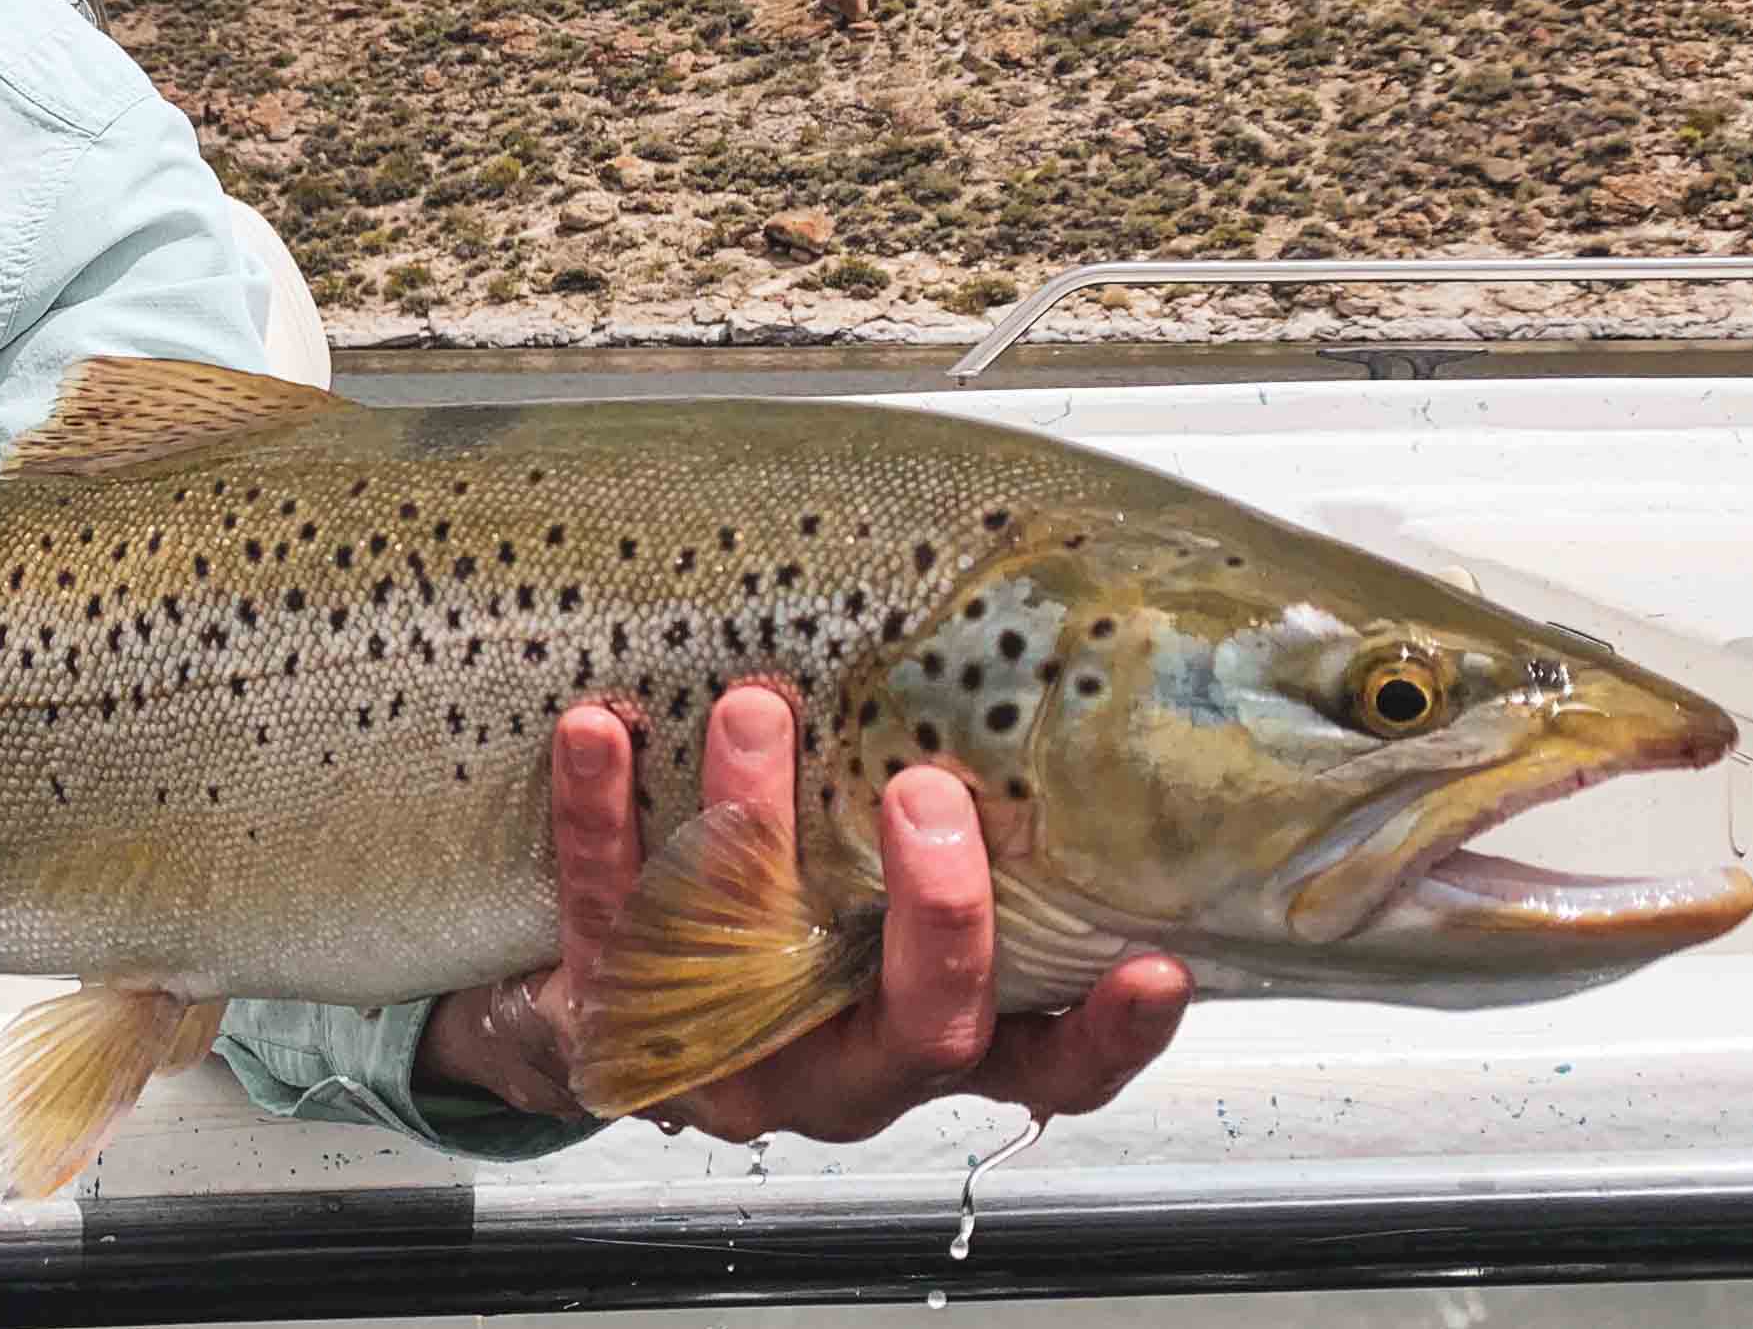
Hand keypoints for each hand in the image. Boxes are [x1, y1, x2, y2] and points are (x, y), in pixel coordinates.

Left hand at [416, 688, 1189, 1138]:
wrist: (600, 1005)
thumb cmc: (783, 922)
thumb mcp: (878, 893)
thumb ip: (950, 838)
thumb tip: (1039, 686)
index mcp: (932, 1036)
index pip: (1050, 1066)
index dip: (1108, 1034)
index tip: (1154, 964)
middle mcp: (845, 1065)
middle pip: (922, 1026)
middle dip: (935, 913)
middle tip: (925, 794)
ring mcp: (730, 1058)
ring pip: (754, 957)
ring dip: (754, 827)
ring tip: (753, 709)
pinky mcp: (614, 1019)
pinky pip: (605, 914)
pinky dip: (601, 815)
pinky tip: (598, 730)